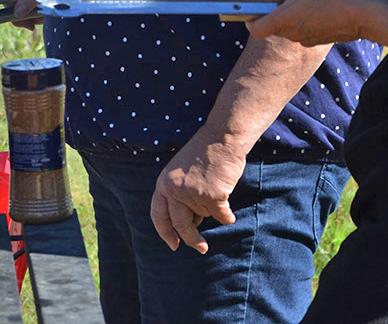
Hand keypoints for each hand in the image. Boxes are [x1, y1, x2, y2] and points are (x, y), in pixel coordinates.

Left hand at [151, 136, 244, 253]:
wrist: (221, 138)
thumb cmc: (204, 153)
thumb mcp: (181, 173)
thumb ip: (180, 195)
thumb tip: (192, 222)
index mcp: (164, 183)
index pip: (158, 215)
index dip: (165, 232)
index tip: (173, 245)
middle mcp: (175, 190)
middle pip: (181, 224)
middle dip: (191, 239)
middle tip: (202, 248)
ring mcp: (193, 194)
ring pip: (205, 215)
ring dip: (213, 209)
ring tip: (216, 189)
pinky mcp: (213, 197)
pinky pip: (221, 216)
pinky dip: (227, 216)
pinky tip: (229, 210)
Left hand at [245, 0, 378, 45]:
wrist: (367, 15)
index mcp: (285, 19)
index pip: (256, 30)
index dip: (250, 20)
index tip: (252, 9)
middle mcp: (293, 33)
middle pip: (273, 26)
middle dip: (275, 11)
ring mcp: (306, 39)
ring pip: (290, 28)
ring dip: (291, 15)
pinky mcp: (319, 41)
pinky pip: (304, 30)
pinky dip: (306, 20)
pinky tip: (319, 6)